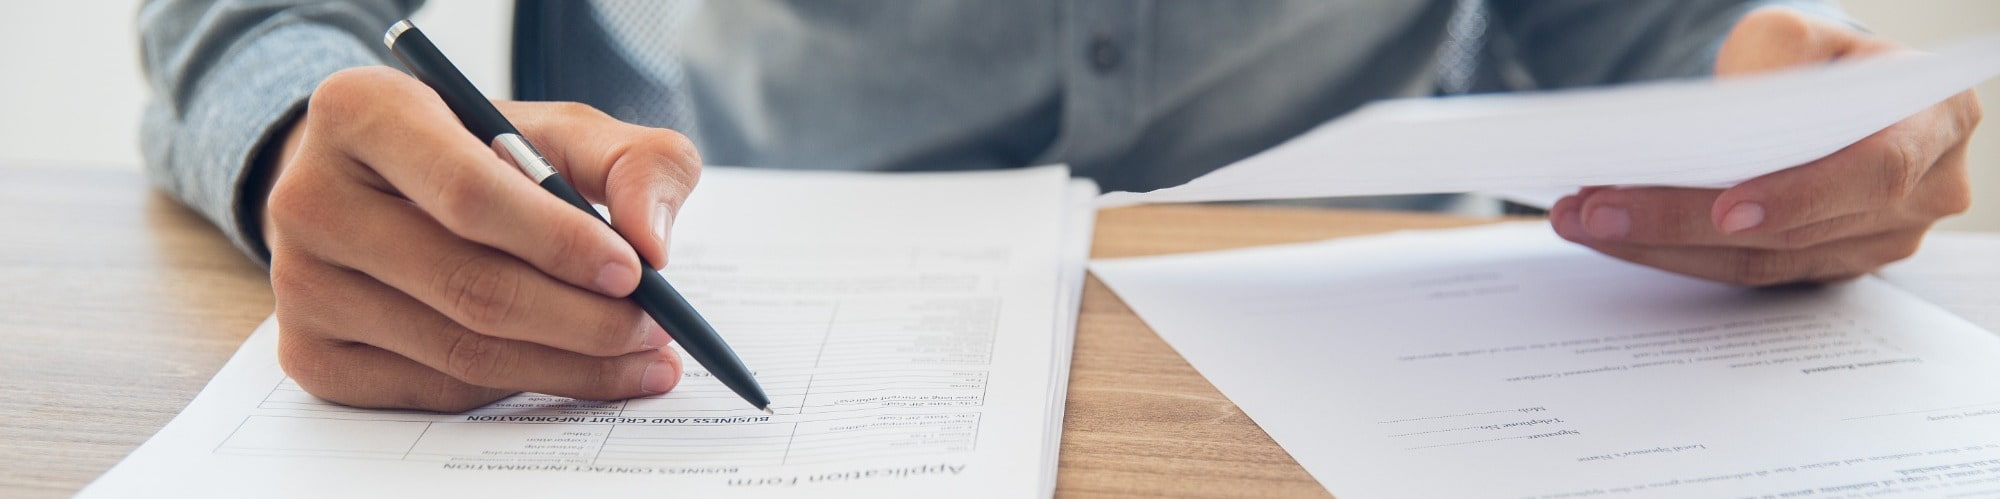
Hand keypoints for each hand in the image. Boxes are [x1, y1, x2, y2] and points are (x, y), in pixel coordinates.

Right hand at [260, 67, 702, 410]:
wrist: (380, 188)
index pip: (469, 193)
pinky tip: (567, 369)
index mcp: (362, 113)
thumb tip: (653, 241)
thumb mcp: (560, 130)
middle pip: (469, 286)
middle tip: (655, 331)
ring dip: (567, 366)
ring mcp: (300, 286)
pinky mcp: (310, 356)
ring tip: (638, 357)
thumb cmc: (479, 152)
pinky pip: (436, 391)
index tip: (636, 271)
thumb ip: (632, 162)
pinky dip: (517, 387)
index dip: (559, 241)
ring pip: (459, 353)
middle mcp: (309, 199)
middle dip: (584, 320)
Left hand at [1550, 7, 1980, 285]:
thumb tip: (1721, 116)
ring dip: (1659, 244)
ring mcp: (1878, 241)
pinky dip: (1673, 253)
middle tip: (1594, 207)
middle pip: (1794, 228)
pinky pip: (1747, 274)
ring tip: (1581, 218)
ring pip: (1760, 262)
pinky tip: (1614, 233)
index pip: (1873, 171)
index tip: (1724, 210)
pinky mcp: (1828, 265)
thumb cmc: (1821, 61)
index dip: (1798, 196)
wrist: (1838, 93)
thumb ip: (1773, 60)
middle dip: (1680, 218)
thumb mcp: (1800, 35)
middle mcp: (1923, 194)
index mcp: (1936, 121)